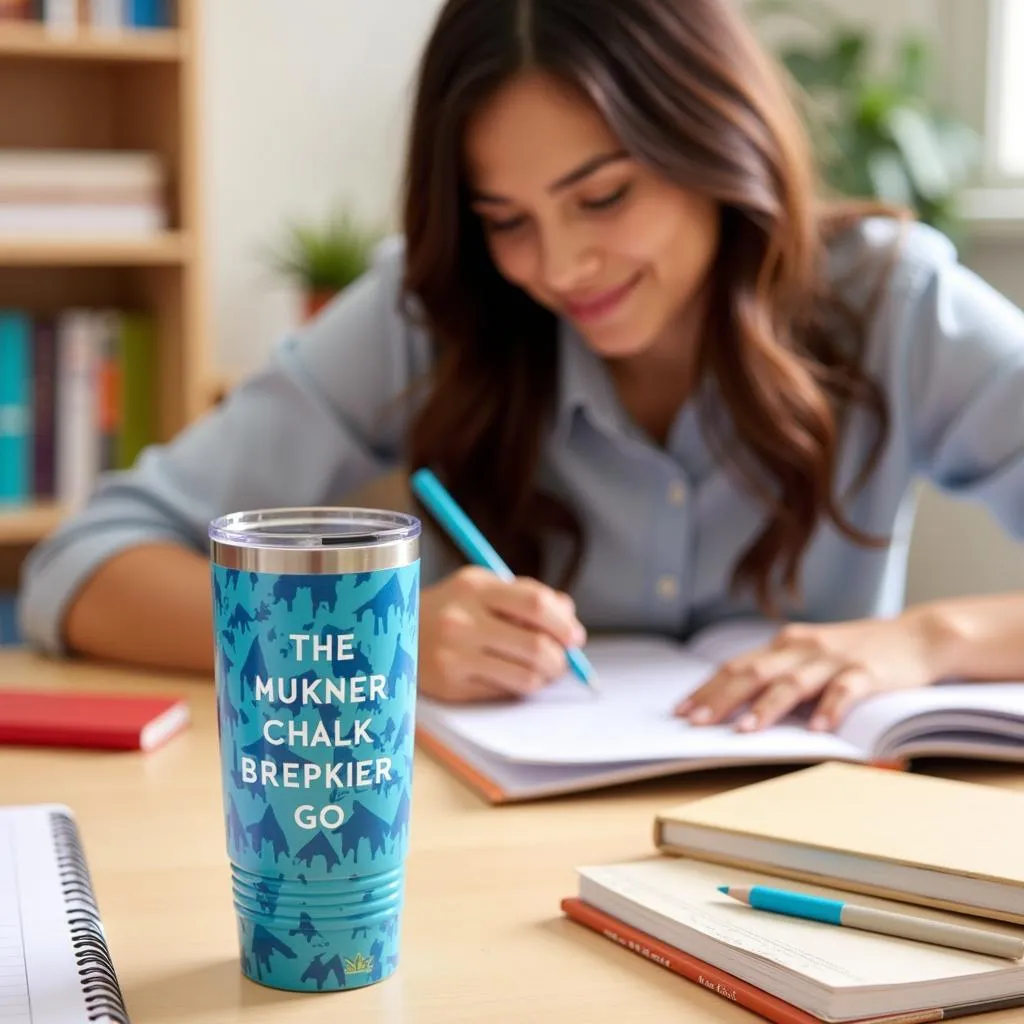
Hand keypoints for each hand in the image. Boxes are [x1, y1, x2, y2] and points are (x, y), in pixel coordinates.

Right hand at [418, 566, 585, 702]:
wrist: (392, 633)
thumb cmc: (450, 608)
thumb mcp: (481, 586)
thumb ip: (526, 595)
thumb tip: (568, 617)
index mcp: (474, 587)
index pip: (536, 604)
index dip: (564, 624)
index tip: (575, 637)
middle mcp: (462, 620)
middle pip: (535, 646)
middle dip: (560, 659)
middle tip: (562, 661)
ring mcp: (454, 655)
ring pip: (526, 677)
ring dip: (544, 678)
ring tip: (541, 671)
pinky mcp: (450, 686)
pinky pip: (504, 693)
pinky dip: (518, 688)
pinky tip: (511, 678)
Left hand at [675, 611, 947, 731]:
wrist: (918, 636)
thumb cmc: (858, 652)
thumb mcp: (812, 656)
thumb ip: (780, 672)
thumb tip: (737, 702)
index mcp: (784, 644)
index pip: (736, 666)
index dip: (707, 688)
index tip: (680, 710)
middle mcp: (803, 648)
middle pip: (753, 673)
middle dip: (721, 698)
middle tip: (695, 722)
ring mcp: (834, 659)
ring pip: (793, 683)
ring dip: (766, 708)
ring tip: (744, 731)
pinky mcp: (868, 672)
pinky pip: (845, 691)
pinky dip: (830, 709)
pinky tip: (818, 729)